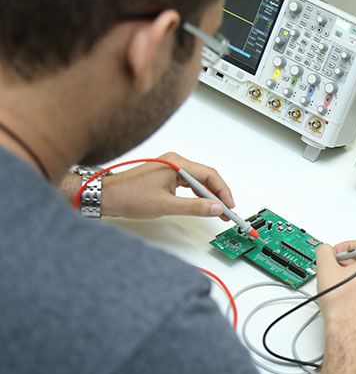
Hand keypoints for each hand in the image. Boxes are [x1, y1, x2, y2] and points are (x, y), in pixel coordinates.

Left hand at [61, 152, 235, 219]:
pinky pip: (189, 183)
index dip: (223, 191)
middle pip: (206, 177)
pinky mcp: (166, 176)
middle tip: (228, 211)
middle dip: (218, 194)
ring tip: (218, 210)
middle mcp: (175, 162)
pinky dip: (198, 194)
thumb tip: (215, 208)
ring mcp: (171, 168)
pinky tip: (202, 204)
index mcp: (176, 164)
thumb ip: (194, 207)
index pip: (209, 175)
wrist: (107, 196)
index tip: (230, 206)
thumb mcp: (165, 205)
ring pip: (198, 180)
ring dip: (209, 195)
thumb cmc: (128, 196)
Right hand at [315, 240, 355, 373]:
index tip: (337, 253)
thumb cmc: (343, 307)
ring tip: (340, 288)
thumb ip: (324, 252)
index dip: (347, 246)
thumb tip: (325, 250)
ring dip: (355, 279)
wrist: (349, 333)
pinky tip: (347, 300)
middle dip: (349, 264)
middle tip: (335, 271)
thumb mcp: (325, 269)